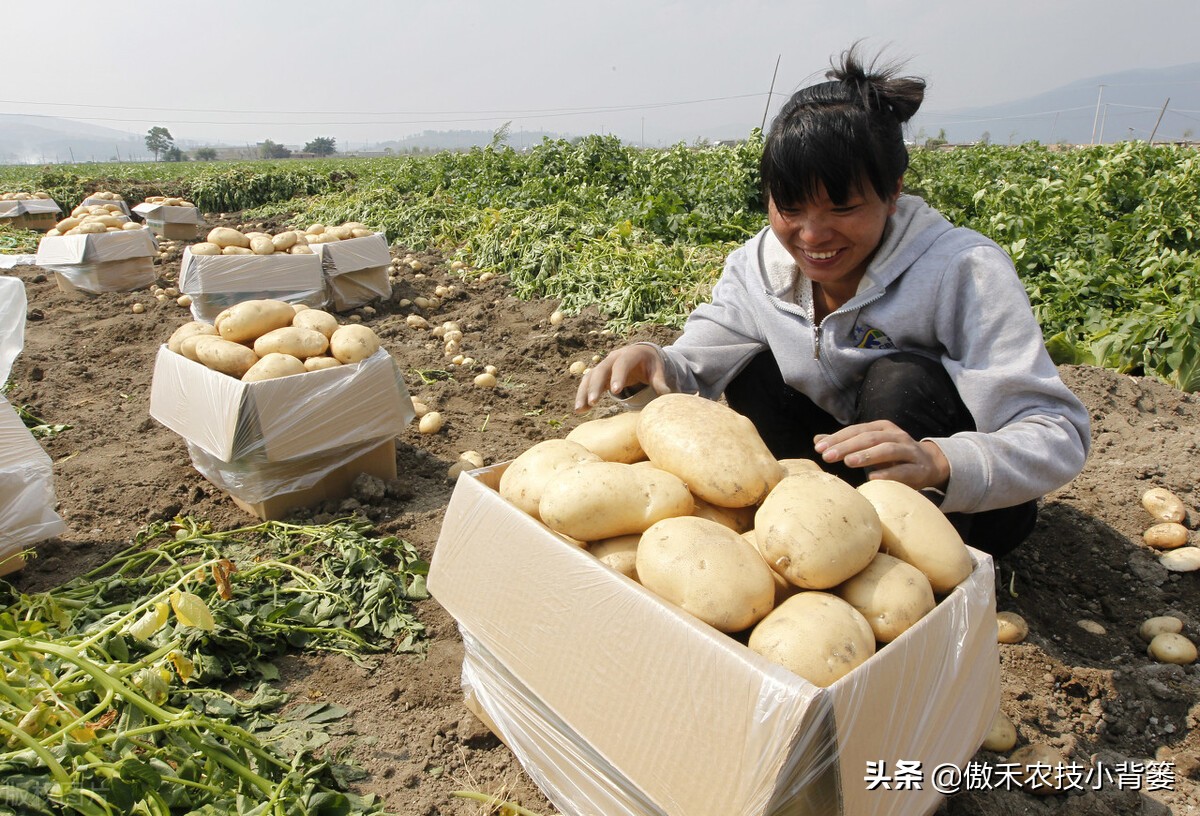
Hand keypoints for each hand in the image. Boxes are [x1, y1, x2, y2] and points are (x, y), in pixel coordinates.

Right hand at [575, 344, 670, 411]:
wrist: (641, 354)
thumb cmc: (650, 364)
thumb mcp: (657, 370)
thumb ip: (660, 381)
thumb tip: (666, 394)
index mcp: (629, 354)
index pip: (622, 363)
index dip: (617, 376)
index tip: (615, 391)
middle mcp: (613, 358)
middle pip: (601, 370)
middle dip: (596, 386)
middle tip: (593, 402)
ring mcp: (604, 366)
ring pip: (589, 377)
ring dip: (584, 393)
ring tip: (579, 409)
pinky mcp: (598, 375)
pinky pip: (587, 384)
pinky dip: (582, 395)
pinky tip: (579, 410)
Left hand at [813, 420, 949, 491]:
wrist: (929, 465)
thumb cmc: (892, 456)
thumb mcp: (870, 446)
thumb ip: (846, 444)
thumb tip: (818, 441)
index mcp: (882, 428)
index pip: (857, 430)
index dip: (838, 438)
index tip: (819, 448)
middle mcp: (896, 436)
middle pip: (869, 438)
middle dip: (847, 446)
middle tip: (828, 456)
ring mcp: (909, 451)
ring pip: (887, 450)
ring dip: (867, 455)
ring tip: (848, 462)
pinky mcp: (919, 469)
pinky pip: (904, 470)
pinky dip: (889, 473)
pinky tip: (873, 478)